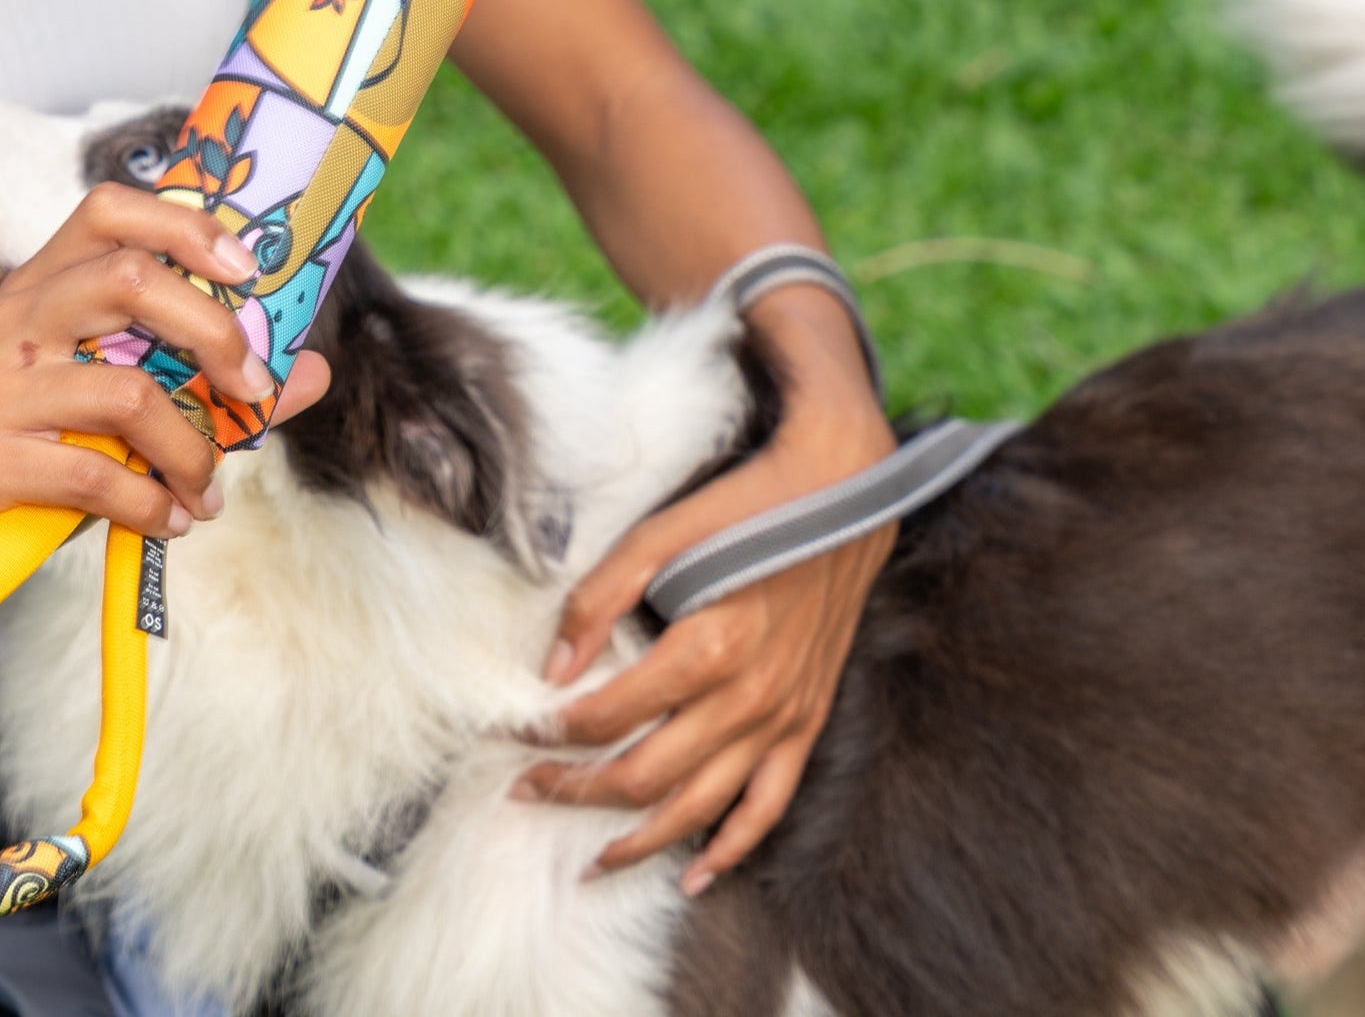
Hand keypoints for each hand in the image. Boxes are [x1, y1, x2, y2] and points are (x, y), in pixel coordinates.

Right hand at [0, 186, 330, 628]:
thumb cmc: (20, 463)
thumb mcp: (105, 414)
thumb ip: (204, 387)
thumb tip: (312, 370)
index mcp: (35, 291)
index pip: (107, 211)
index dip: (185, 226)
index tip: (246, 270)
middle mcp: (4, 323)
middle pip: (128, 280)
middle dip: (213, 333)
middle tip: (252, 390)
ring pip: (125, 392)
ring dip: (191, 449)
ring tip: (205, 487)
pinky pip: (96, 474)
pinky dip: (151, 505)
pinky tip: (169, 521)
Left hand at [511, 290, 890, 894]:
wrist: (845, 487)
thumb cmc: (749, 502)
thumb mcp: (664, 530)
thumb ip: (603, 594)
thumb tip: (555, 666)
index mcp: (709, 645)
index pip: (610, 715)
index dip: (555, 730)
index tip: (518, 730)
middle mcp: (748, 696)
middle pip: (645, 775)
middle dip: (576, 789)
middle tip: (526, 790)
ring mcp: (783, 716)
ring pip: (701, 808)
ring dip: (640, 841)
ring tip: (591, 860)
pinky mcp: (808, 720)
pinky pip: (770, 806)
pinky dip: (733, 849)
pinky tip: (697, 876)